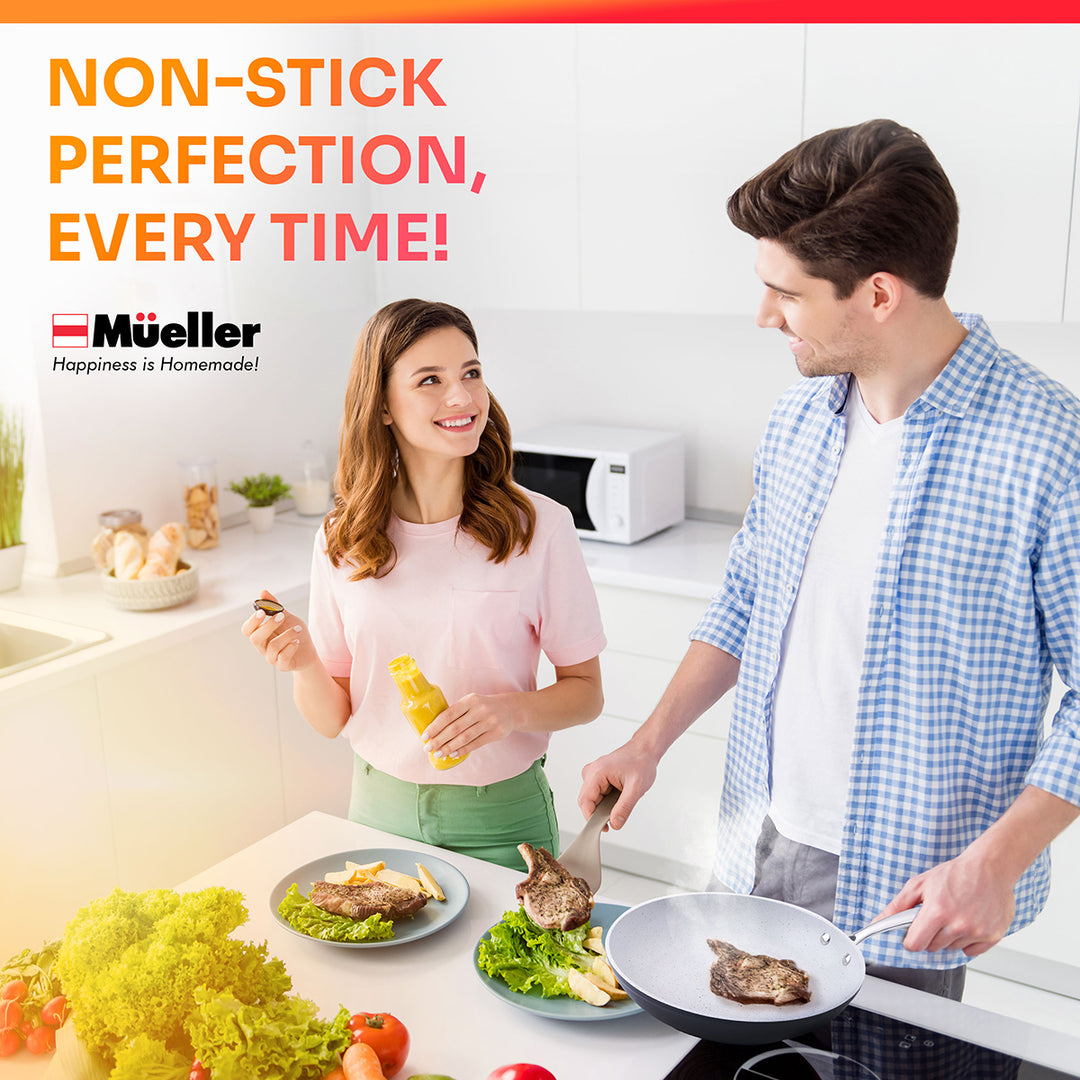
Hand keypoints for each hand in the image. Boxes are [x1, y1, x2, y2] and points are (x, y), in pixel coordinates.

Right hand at [241, 589, 318, 672]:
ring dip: (287, 635)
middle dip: (269, 626)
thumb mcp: (287, 617)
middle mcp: (263, 647)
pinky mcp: (283, 665)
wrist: (309, 651)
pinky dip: (291, 647)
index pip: (247, 630)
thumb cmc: (295, 632)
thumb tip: (263, 592)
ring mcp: (272, 658)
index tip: (263, 612)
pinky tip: (297, 641)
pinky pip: (283, 657)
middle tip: (282, 616)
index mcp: (261, 634)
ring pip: (272, 646)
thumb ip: (275, 606)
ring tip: (299, 629)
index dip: (252, 621)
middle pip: (256, 638)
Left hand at [423, 692, 521, 758]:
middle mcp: (480, 710)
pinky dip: (463, 750)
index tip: (425, 736)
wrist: (511, 709)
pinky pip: (476, 744)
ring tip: (438, 753)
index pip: (448, 714)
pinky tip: (453, 754)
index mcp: (470, 700)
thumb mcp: (472, 703)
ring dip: (449, 747)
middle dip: (439, 740)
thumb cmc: (484, 707)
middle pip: (455, 728)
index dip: (435, 726)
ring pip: (465, 738)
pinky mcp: (497, 733)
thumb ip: (457, 713)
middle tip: (428, 748)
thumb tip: (434, 730)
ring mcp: (490, 721)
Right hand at [577, 743, 657, 830]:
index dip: (591, 818)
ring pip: (592, 799)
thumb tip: (615, 824)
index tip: (602, 828)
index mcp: (596, 772)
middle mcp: (591, 772)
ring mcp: (593, 774)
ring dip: (603, 806)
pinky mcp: (597, 777)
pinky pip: (597, 794)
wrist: (644, 750)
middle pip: (586, 802)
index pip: (585, 802)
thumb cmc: (641, 763)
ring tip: (621, 802)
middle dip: (598, 813)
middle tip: (615, 819)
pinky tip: (618, 797)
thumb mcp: (636, 788)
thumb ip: (625, 807)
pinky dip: (606, 801)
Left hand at [875, 849, 1016, 957]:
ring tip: (954, 914)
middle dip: (930, 935)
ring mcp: (977, 932)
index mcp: (937, 911)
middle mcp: (957, 925)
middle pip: (933, 948)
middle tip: (937, 916)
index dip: (911, 940)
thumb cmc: (955, 873)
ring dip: (949, 937)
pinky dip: (968, 941)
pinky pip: (971, 952)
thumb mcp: (919, 884)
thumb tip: (877, 922)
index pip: (915, 945)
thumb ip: (897, 906)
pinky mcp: (993, 936)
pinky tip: (969, 922)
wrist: (990, 867)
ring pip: (951, 949)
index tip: (912, 933)